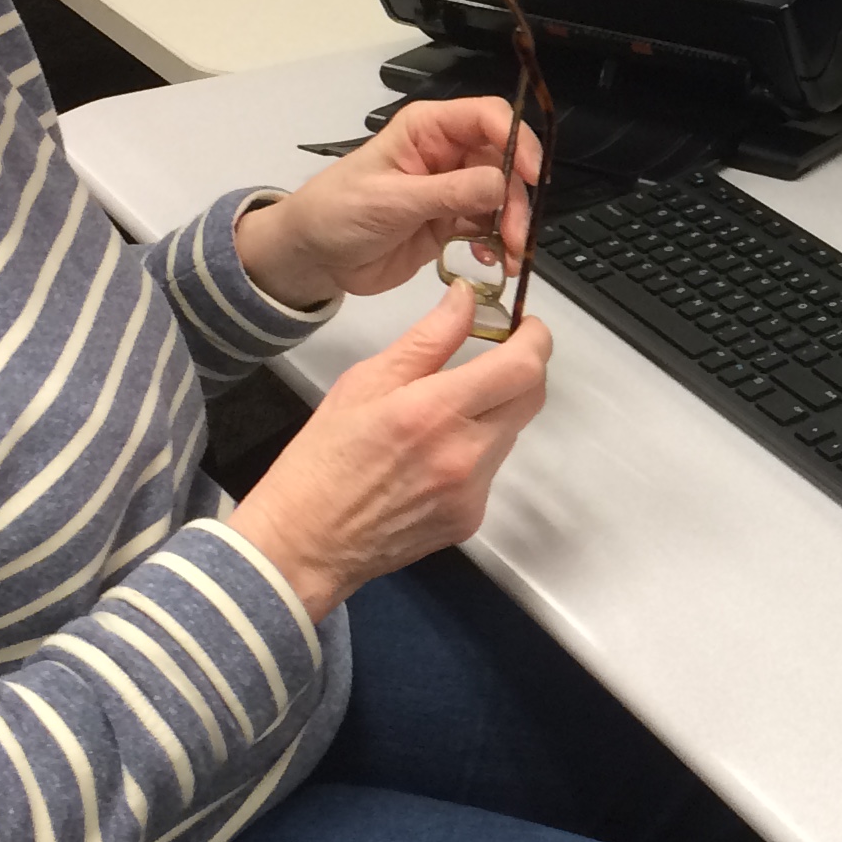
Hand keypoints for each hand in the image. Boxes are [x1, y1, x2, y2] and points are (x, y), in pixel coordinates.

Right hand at [229, 286, 553, 616]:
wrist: (306, 542)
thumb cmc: (322, 460)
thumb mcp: (365, 382)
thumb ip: (428, 338)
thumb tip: (467, 299)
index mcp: (434, 412)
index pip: (522, 366)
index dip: (535, 339)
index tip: (525, 327)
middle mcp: (464, 454)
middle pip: (532, 397)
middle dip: (523, 368)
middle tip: (496, 356)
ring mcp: (472, 492)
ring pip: (512, 432)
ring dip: (496, 411)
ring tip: (445, 412)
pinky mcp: (470, 518)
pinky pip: (492, 470)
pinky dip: (476, 451)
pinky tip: (434, 455)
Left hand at [233, 95, 541, 308]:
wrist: (313, 257)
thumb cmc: (337, 212)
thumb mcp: (391, 201)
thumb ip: (449, 192)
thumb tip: (501, 184)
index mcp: (427, 130)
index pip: (488, 117)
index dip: (516, 140)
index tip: (530, 175)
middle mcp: (447, 154)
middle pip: (504, 161)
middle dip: (516, 197)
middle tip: (514, 234)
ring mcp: (452, 190)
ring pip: (502, 197)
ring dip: (511, 225)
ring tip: (507, 256)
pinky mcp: (451, 223)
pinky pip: (488, 227)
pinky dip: (497, 244)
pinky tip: (492, 261)